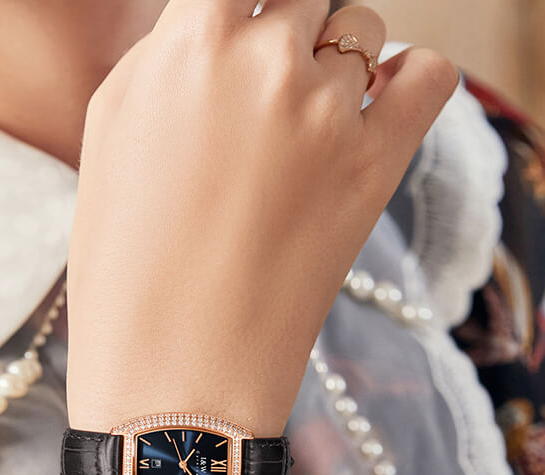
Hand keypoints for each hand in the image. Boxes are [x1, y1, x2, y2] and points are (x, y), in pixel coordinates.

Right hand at [66, 0, 457, 435]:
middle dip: (283, 36)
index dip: (239, 8)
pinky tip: (377, 115)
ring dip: (337, 64)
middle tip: (263, 101)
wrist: (175, 369)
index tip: (241, 34)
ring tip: (305, 130)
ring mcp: (330, 113)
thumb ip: (169, 56)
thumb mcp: (113, 131)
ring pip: (361, 30)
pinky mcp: (378, 167)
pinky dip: (411, 82)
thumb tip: (219, 23)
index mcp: (187, 44)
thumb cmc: (125, 264)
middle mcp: (265, 61)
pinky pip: (431, 75)